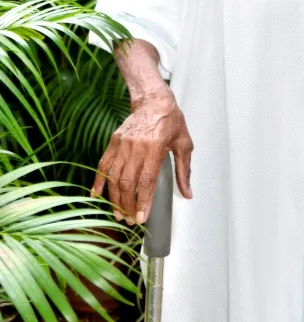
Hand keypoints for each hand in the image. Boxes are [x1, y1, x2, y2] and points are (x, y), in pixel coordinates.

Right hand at [92, 90, 192, 224]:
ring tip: (117, 214)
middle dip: (127, 205)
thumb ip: (184, 171)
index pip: (147, 181)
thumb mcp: (184, 145)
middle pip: (127, 182)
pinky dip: (99, 181)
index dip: (143, 201)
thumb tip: (187, 194)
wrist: (153, 100)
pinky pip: (104, 165)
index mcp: (155, 148)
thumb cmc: (171, 122)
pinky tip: (97, 195)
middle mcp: (136, 147)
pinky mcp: (113, 142)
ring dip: (114, 198)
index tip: (141, 217)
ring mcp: (122, 145)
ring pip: (114, 177)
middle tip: (129, 220)